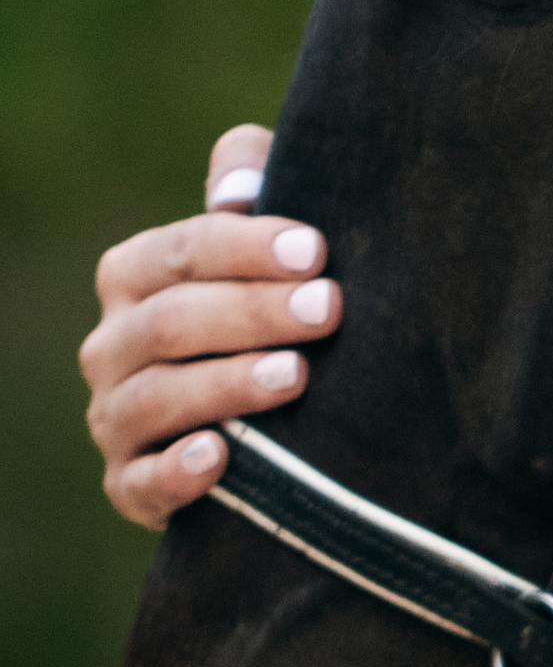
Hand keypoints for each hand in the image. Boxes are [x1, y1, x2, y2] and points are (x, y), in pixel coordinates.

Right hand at [80, 124, 343, 528]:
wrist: (272, 415)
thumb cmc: (275, 297)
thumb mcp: (269, 237)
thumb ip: (251, 181)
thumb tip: (241, 189)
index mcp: (135, 274)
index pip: (180, 252)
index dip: (245, 248)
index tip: (315, 250)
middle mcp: (111, 345)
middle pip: (171, 323)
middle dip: (252, 313)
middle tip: (326, 310)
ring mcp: (115, 417)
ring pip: (156, 399)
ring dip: (226, 386)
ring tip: (295, 376)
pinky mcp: (130, 485)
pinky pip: (139, 484)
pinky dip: (176, 473)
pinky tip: (221, 457)